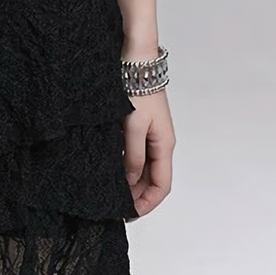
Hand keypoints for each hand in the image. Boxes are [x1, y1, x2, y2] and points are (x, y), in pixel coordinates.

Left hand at [121, 87, 174, 215]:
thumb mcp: (134, 126)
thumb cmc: (138, 90)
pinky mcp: (139, 126)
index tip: (129, 213)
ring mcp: (150, 134)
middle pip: (152, 179)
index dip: (147, 203)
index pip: (161, 186)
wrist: (136, 60)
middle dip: (137, 196)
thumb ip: (133, 155)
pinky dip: (126, 165)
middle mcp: (160, 143)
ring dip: (130, 181)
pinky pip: (135, 153)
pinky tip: (111, 169)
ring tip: (111, 191)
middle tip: (115, 206)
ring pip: (143, 167)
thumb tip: (131, 181)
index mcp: (164, 145)